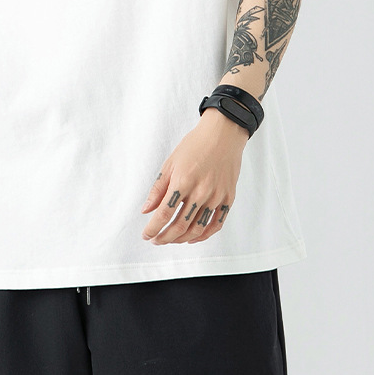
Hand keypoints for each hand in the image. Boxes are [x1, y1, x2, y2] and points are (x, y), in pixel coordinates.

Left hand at [141, 111, 248, 244]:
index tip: (146, 234)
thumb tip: (146, 210)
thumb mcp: (170, 163)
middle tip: (155, 240)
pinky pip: (216, 224)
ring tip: (171, 239)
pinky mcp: (228, 198)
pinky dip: (204, 235)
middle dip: (164, 237)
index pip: (164, 213)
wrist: (223, 134)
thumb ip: (158, 189)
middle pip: (180, 225)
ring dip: (181, 239)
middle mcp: (201, 192)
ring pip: (197, 229)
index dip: (153, 228)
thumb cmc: (195, 145)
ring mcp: (216, 197)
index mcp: (183, 181)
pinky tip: (192, 237)